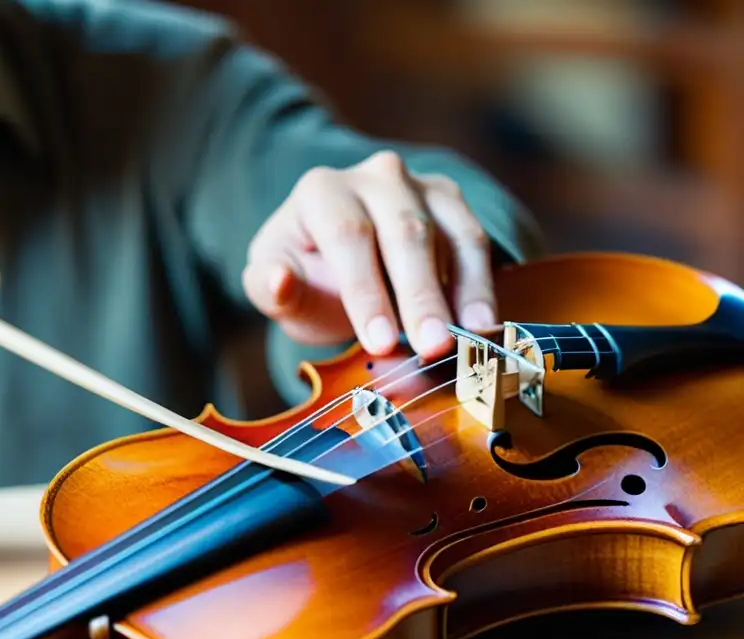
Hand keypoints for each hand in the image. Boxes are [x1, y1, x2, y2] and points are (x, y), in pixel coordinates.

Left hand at [242, 150, 495, 358]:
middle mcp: (375, 177)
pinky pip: (473, 243)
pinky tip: (484, 325)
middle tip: (434, 346)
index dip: (366, 292)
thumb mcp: (277, 291)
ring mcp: (419, 187)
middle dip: (420, 295)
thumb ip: (271, 289)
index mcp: (320, 191)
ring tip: (469, 337)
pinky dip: (481, 285)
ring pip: (449, 235)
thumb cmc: (307, 280)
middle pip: (405, 233)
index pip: (349, 237)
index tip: (381, 342)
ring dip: (462, 290)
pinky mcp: (452, 205)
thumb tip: (278, 279)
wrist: (337, 265)